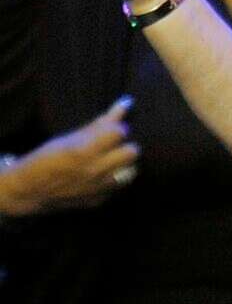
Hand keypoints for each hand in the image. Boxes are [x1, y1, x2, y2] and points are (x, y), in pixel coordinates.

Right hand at [0, 97, 139, 215]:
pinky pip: (119, 186)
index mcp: (83, 151)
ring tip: (110, 161)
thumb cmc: (46, 158)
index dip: (117, 128)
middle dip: (125, 146)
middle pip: (132, 152)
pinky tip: (100, 175)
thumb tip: (126, 104)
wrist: (27, 192)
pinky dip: (113, 179)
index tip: (111, 129)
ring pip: (131, 171)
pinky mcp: (100, 200)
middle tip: (113, 146)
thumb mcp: (68, 138)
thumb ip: (99, 124)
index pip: (120, 132)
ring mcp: (98, 188)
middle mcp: (94, 170)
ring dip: (123, 164)